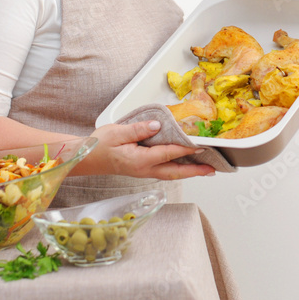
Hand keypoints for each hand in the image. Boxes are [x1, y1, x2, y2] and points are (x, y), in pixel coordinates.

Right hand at [84, 121, 215, 179]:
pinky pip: (164, 171)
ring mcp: (144, 172)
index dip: (186, 150)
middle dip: (195, 171)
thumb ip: (139, 129)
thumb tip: (159, 125)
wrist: (86, 158)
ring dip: (189, 172)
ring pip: (171, 174)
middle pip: (175, 172)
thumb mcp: (117, 133)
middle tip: (212, 169)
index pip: (168, 154)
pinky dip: (178, 169)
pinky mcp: (142, 170)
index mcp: (139, 160)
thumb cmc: (99, 145)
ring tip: (205, 169)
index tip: (202, 146)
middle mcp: (144, 169)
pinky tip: (184, 165)